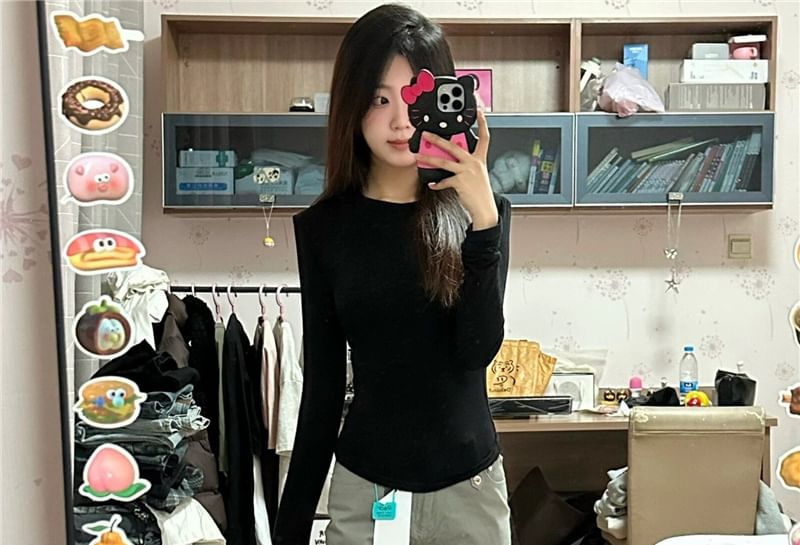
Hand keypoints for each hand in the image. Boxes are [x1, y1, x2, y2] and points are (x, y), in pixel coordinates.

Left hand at [415, 109, 497, 230]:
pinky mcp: (460, 182)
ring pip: (444, 162)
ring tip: (419, 157)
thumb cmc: (480, 192)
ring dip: (429, 159)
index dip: (482, 123)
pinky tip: (432, 185)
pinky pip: (444, 181)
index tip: (478, 112)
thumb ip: (466, 164)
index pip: (484, 137)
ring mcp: (467, 172)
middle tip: (426, 134)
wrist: (484, 208)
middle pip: (454, 146)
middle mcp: (474, 163)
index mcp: (480, 159)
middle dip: (438, 139)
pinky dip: (437, 184)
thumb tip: (450, 159)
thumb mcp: (477, 174)